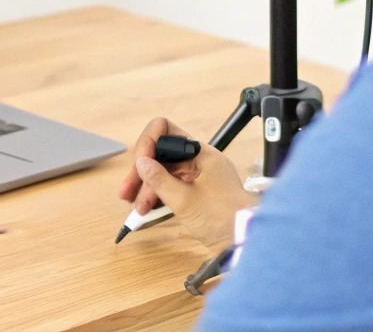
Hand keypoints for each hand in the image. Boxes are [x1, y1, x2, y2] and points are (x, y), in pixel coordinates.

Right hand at [116, 117, 255, 248]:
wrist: (245, 240)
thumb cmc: (222, 219)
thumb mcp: (184, 200)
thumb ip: (159, 180)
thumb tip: (142, 162)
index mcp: (200, 154)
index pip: (165, 131)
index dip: (148, 144)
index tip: (140, 165)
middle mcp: (198, 161)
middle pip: (161, 155)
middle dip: (142, 172)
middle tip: (127, 192)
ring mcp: (198, 177)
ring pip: (164, 173)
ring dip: (148, 188)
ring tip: (137, 208)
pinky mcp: (197, 193)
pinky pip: (172, 187)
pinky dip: (159, 197)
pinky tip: (147, 210)